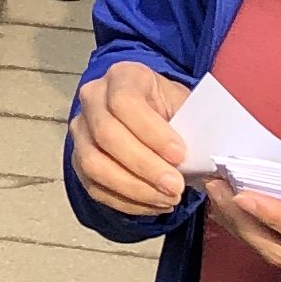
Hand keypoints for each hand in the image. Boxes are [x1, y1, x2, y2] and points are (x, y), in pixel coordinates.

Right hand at [70, 59, 191, 217]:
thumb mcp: (184, 104)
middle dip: (144, 166)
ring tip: (167, 199)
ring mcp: (81, 131)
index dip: (152, 132)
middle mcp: (92, 99)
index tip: (180, 155)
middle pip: (107, 135)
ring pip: (94, 164)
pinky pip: (95, 187)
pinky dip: (127, 202)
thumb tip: (203, 158)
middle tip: (175, 187)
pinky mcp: (78, 161)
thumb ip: (191, 125)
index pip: (125, 102)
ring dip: (134, 188)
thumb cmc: (170, 109)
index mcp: (122, 76)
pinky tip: (154, 205)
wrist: (150, 114)